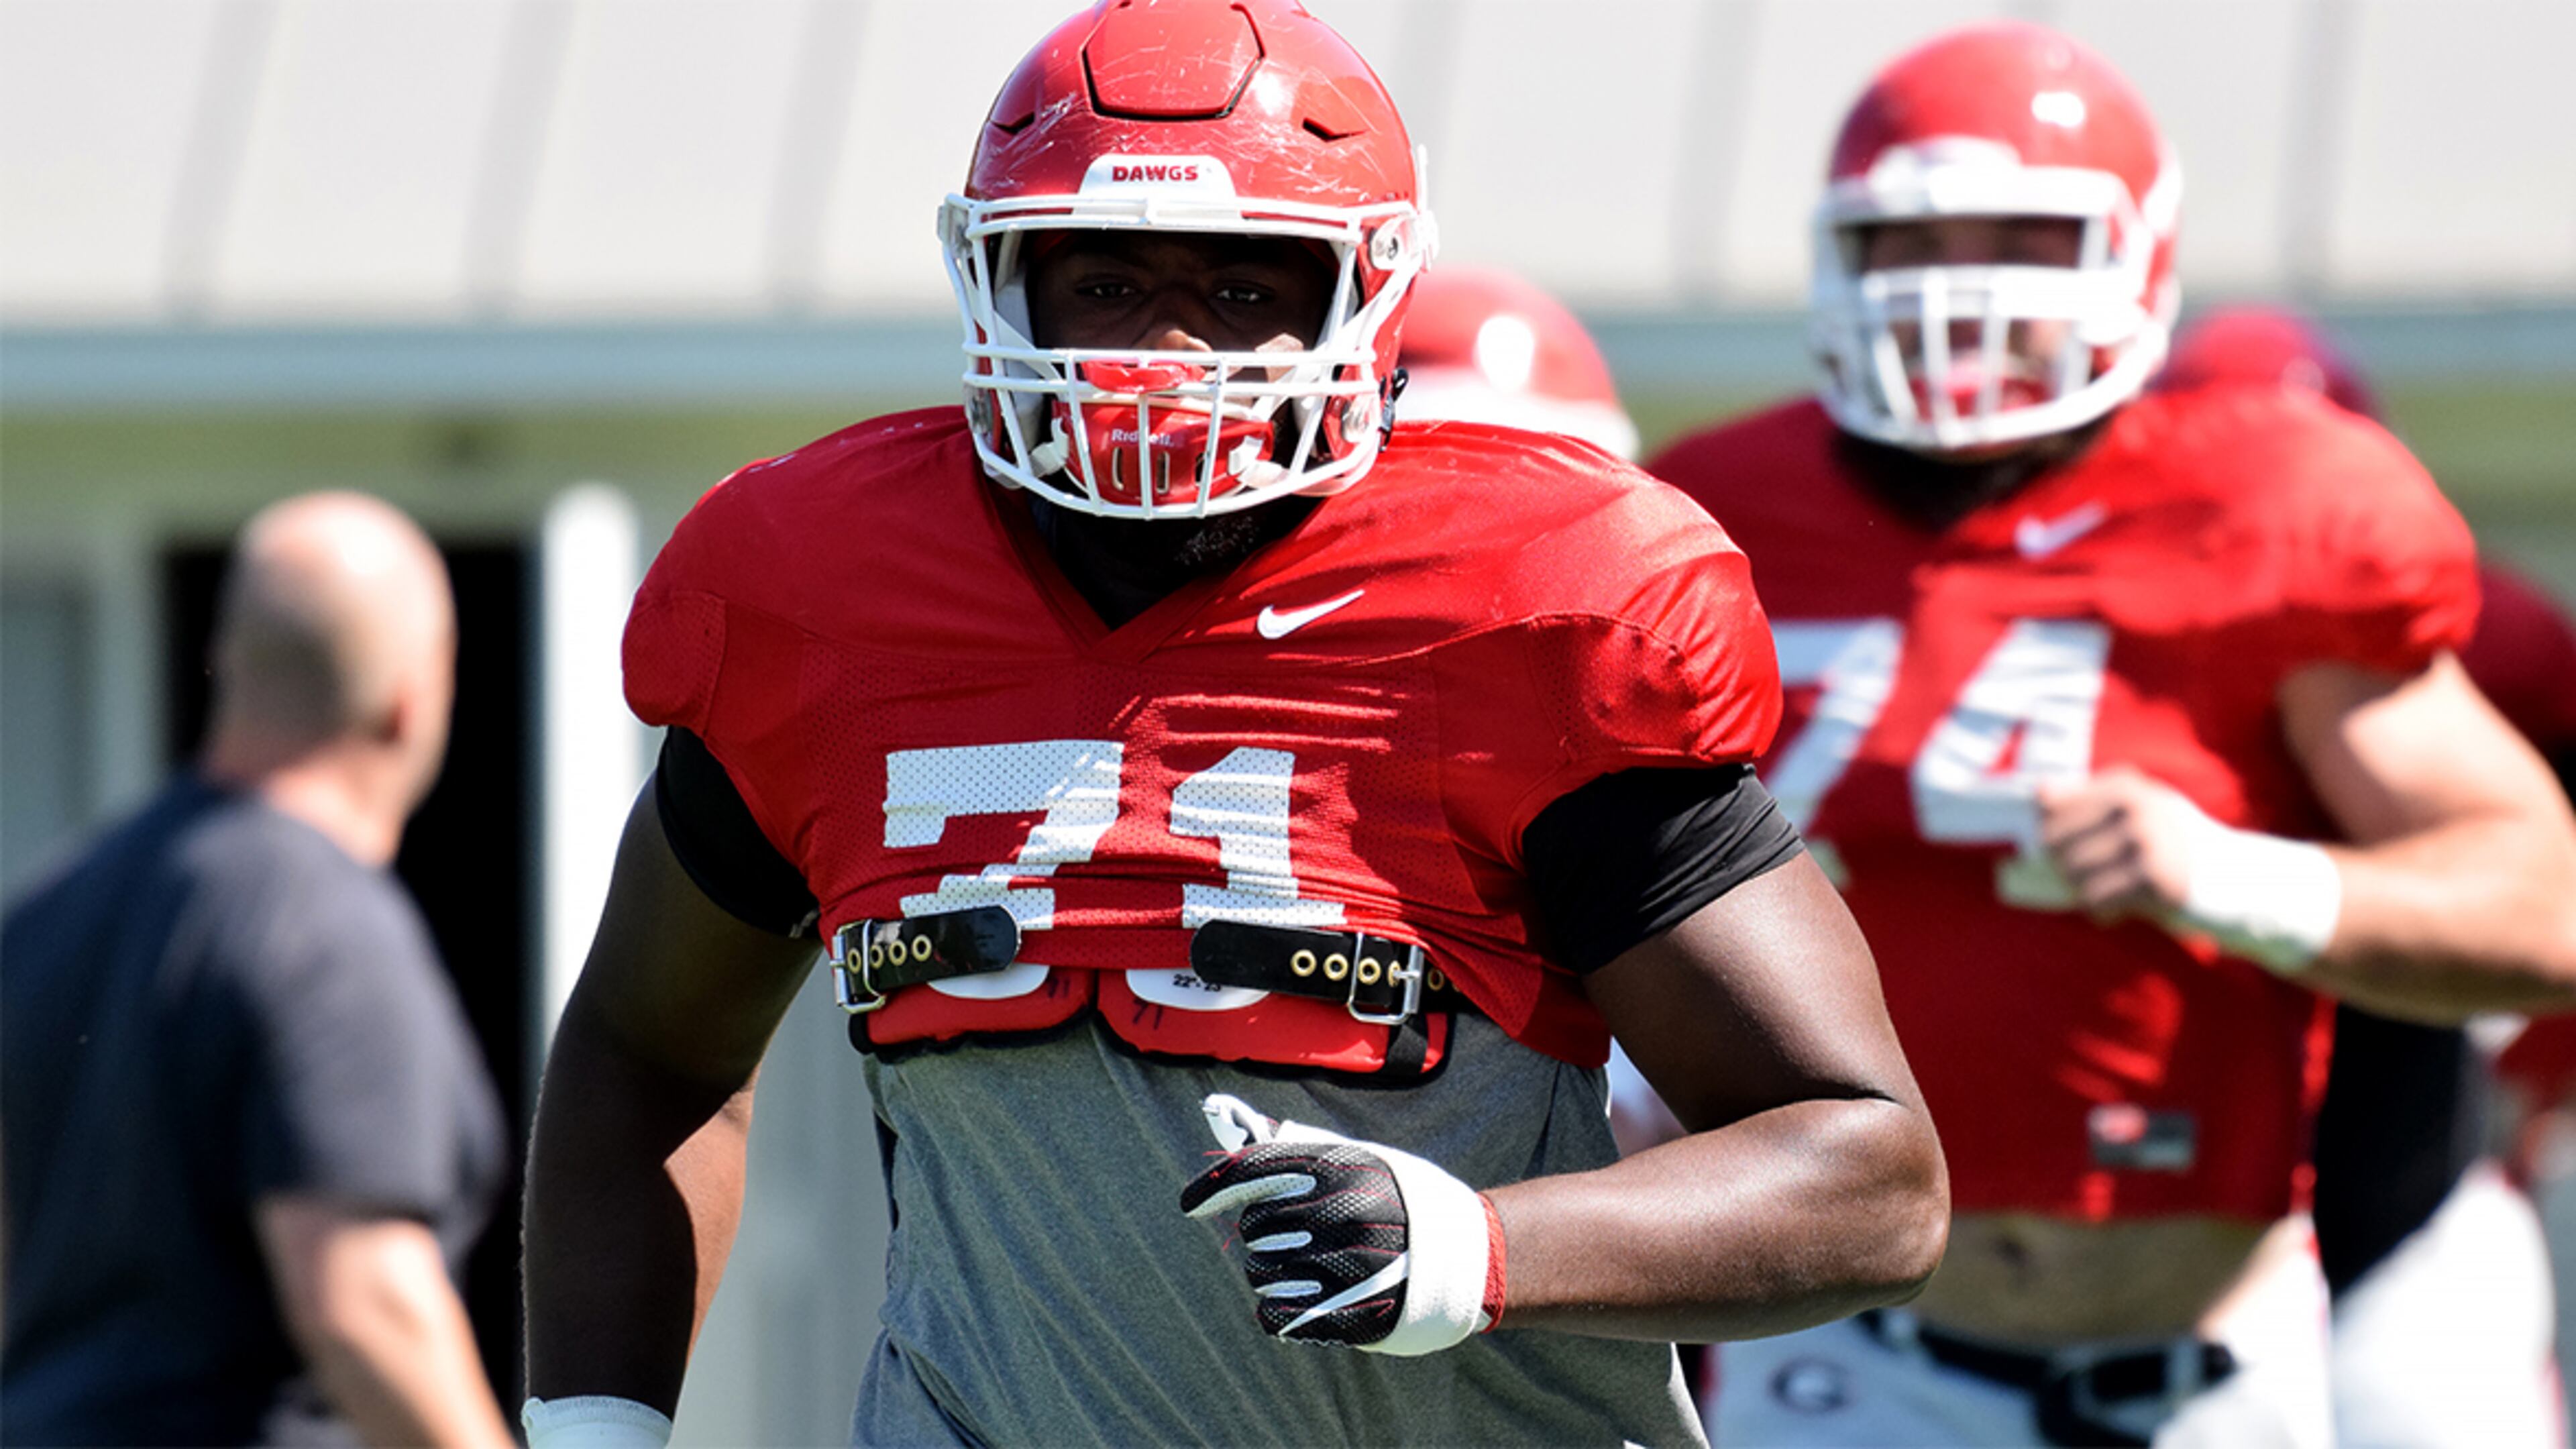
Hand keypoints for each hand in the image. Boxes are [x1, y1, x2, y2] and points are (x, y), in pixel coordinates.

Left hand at [1179, 1094, 1501, 1356]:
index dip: (1213, 1187)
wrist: (1465, 1253)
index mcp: (1342, 1167)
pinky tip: (1299, 1296)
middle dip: (1264, 1232)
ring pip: (1261, 1272)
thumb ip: (1288, 1143)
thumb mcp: (1352, 1157)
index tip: (1190, 1205)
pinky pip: (1276, 1314)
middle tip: (1296, 1233)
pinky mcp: (1351, 1313)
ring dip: (1271, 1271)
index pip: (1255, 1170)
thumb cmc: (1395, 1197)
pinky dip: (1278, 1307)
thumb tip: (1218, 1109)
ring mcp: (1349, 1264)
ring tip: (1308, 1264)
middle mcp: (1343, 1212)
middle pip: (1255, 1227)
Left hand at [2033, 766, 2206, 921]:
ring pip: (2072, 871)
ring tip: (2114, 892)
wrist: (2241, 878)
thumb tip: (2037, 796)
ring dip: (2085, 891)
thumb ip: (2093, 801)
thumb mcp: (2143, 808)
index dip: (2048, 829)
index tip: (2061, 846)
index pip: (2049, 801)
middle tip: (2092, 877)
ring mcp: (2145, 840)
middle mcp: (2133, 805)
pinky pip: (2097, 899)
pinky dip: (2103, 911)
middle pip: (2053, 839)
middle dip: (2064, 864)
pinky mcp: (2154, 878)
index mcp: (2125, 784)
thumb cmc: (2179, 845)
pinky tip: (2125, 908)